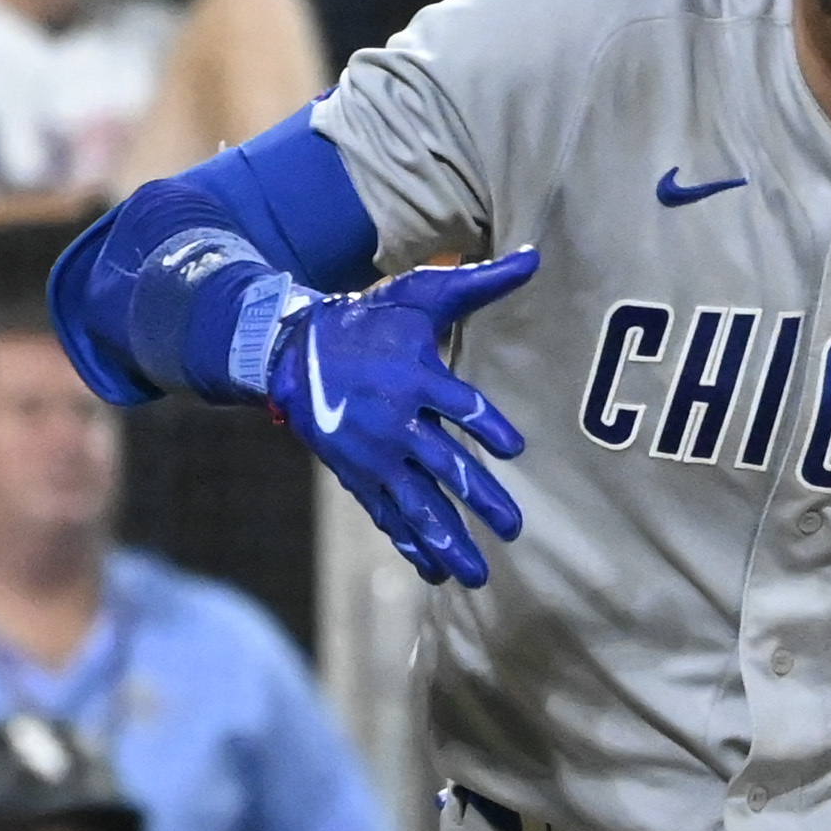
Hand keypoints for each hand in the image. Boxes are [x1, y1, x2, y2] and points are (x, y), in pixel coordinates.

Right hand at [267, 251, 535, 586]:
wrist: (295, 353)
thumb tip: (535, 257)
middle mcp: (395, 423)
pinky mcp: (359, 476)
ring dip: (446, 540)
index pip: (458, 405)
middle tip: (514, 528)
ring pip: (416, 504)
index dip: (486, 425)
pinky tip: (434, 572)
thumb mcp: (421, 294)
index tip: (514, 448)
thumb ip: (479, 283)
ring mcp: (375, 456)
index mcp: (415, 378)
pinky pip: (388, 516)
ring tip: (476, 574)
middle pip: (444, 467)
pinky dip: (410, 544)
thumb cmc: (370, 320)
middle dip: (480, 500)